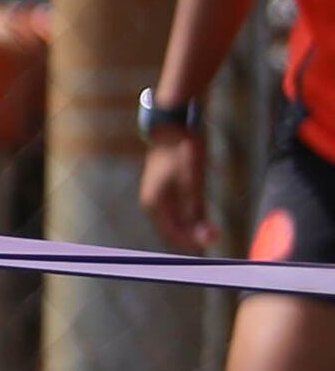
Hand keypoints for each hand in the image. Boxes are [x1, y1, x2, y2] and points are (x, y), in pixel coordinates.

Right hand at [144, 123, 218, 252]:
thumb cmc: (181, 153)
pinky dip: (192, 216)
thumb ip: (197, 212)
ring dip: (194, 226)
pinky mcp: (166, 190)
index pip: (172, 235)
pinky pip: (179, 211)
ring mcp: (159, 197)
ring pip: (177, 222)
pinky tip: (204, 214)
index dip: (192, 242)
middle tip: (217, 234)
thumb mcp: (192, 183)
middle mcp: (154, 204)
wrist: (171, 128)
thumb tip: (206, 238)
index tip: (213, 241)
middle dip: (194, 235)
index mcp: (155, 205)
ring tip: (212, 227)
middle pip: (174, 230)